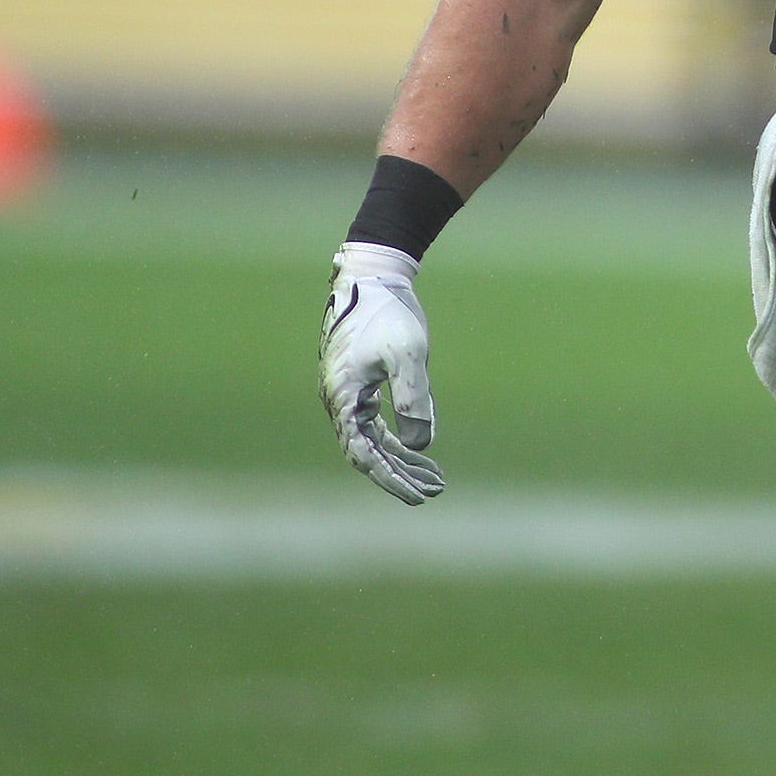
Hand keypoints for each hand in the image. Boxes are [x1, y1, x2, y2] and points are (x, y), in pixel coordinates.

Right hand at [321, 242, 444, 503]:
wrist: (373, 279)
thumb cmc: (389, 314)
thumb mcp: (408, 355)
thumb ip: (414, 398)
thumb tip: (421, 444)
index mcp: (344, 398)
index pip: (365, 454)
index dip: (391, 478)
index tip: (418, 497)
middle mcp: (340, 402)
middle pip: (369, 453)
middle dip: (401, 474)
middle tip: (434, 492)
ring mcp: (348, 394)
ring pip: (374, 440)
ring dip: (402, 460)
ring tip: (435, 478)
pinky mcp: (360, 385)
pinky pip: (377, 422)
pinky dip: (399, 437)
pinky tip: (423, 447)